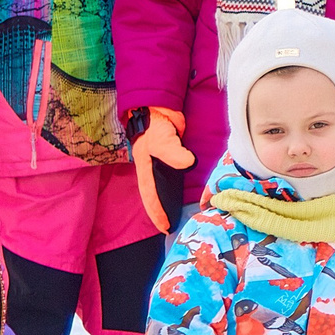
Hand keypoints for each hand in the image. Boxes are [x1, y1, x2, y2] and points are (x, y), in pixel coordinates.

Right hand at [130, 106, 193, 230]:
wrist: (156, 106)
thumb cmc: (155, 123)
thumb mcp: (163, 138)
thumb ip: (174, 152)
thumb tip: (189, 163)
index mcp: (146, 168)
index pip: (151, 195)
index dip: (157, 212)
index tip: (164, 228)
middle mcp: (151, 168)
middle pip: (154, 196)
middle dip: (159, 212)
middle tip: (168, 228)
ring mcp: (159, 163)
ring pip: (161, 188)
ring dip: (166, 202)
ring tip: (174, 217)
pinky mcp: (169, 156)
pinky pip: (170, 177)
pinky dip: (173, 189)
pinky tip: (179, 195)